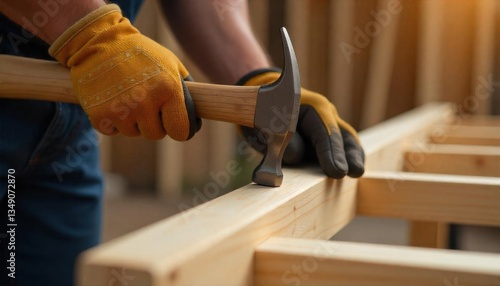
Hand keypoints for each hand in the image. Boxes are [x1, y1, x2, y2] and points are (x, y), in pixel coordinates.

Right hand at [49, 4, 200, 140]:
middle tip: (146, 103)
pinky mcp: (99, 115)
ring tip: (127, 96)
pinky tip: (112, 99)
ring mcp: (121, 110)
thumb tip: (201, 111)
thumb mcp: (170, 63)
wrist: (98, 41)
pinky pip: (113, 131)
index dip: (178, 129)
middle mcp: (145, 102)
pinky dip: (112, 121)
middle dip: (153, 123)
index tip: (173, 124)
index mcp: (168, 89)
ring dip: (132, 121)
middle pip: (155, 135)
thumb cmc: (140, 53)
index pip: (180, 131)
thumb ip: (186, 88)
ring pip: (133, 133)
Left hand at [238, 70, 364, 177]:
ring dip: (353, 156)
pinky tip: (354, 171)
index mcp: (311, 107)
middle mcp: (324, 114)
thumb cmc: (265, 113)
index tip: (337, 171)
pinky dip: (349, 156)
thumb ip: (281, 141)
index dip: (331, 152)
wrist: (261, 102)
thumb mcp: (267, 126)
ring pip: (347, 138)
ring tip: (357, 172)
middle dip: (347, 154)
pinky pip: (343, 144)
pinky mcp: (326, 136)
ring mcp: (328, 124)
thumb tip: (296, 156)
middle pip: (342, 133)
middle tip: (353, 172)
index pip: (324, 132)